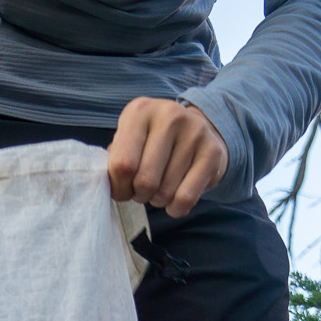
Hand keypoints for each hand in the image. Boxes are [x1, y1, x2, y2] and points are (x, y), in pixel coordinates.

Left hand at [107, 97, 227, 217]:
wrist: (200, 130)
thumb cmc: (154, 141)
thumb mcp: (130, 139)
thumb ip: (115, 159)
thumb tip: (107, 186)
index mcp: (140, 111)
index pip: (122, 164)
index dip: (118, 188)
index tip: (122, 190)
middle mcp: (169, 116)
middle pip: (145, 181)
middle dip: (139, 195)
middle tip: (142, 191)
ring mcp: (194, 132)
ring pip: (165, 192)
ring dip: (158, 201)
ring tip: (160, 189)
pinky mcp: (213, 152)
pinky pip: (186, 198)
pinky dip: (176, 209)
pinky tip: (174, 200)